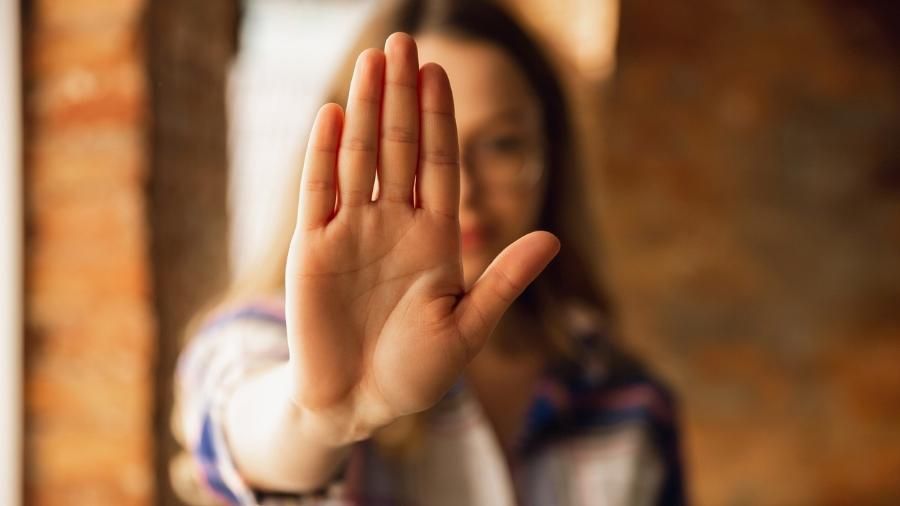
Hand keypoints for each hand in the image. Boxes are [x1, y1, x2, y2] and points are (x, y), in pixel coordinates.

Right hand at [285, 33, 559, 444]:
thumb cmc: (416, 373)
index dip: (441, 117)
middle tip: (403, 41)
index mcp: (434, 238)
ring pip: (358, 157)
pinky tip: (332, 114)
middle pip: (399, 147)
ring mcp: (351, 232)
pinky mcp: (311, 249)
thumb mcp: (467, 329)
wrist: (357, 405)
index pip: (439, 163)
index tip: (439, 71)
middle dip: (403, 95)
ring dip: (365, 110)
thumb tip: (552, 238)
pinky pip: (318, 191)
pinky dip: (323, 154)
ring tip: (372, 61)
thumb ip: (502, 280)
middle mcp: (393, 225)